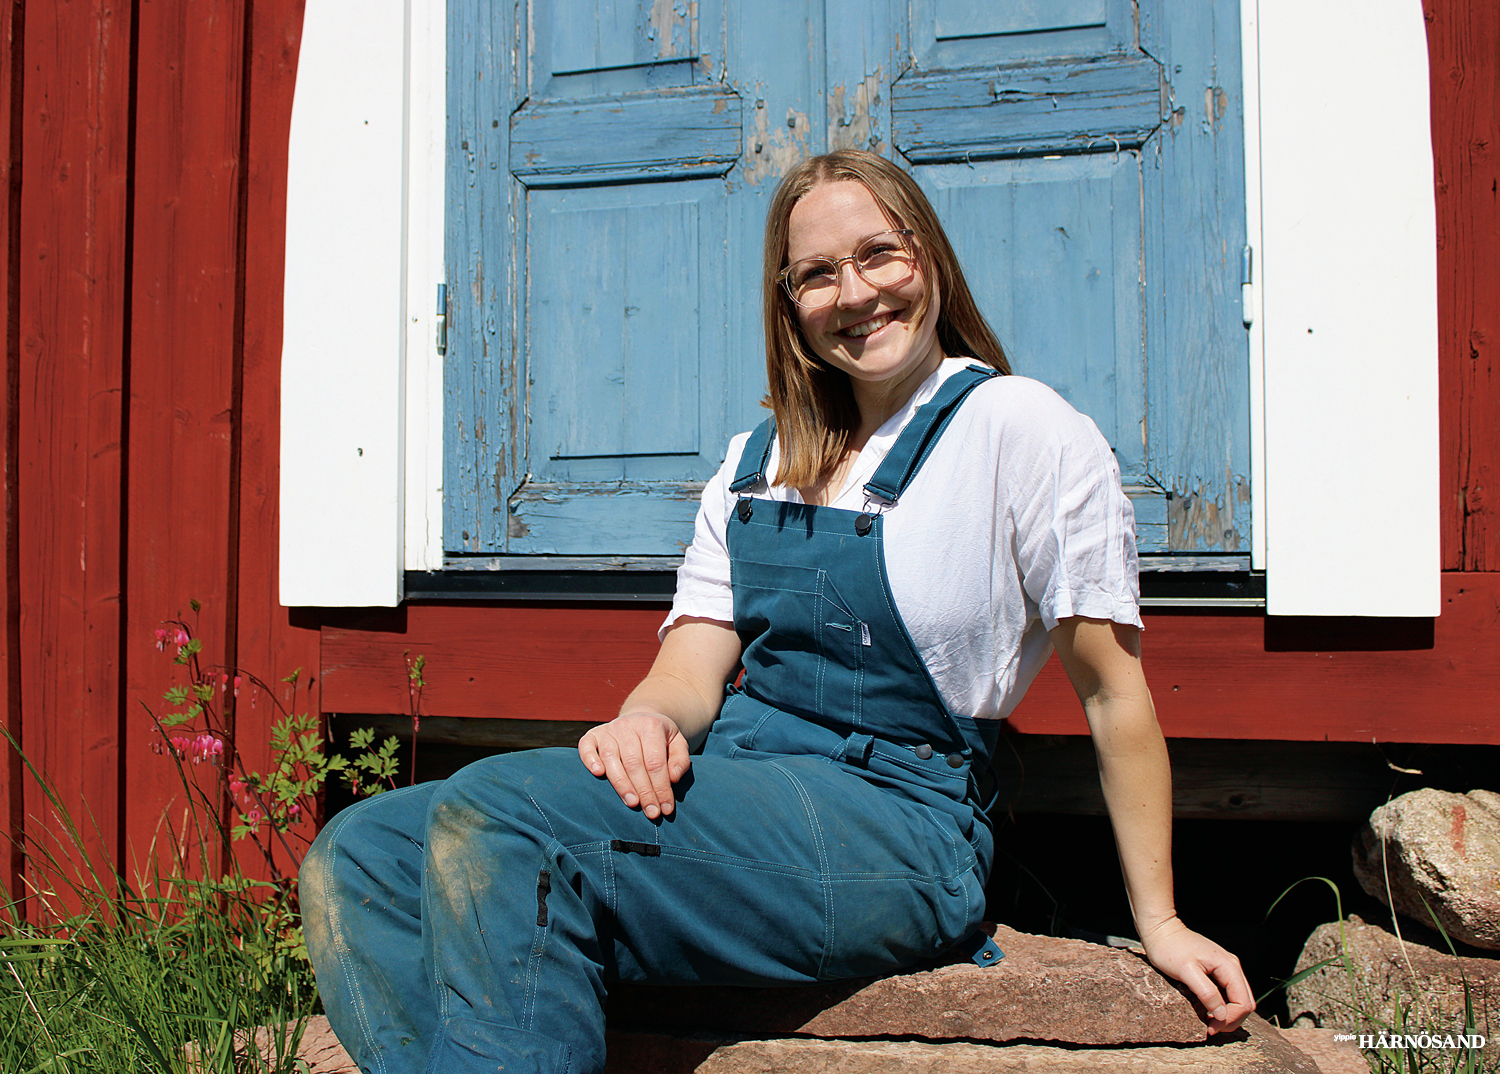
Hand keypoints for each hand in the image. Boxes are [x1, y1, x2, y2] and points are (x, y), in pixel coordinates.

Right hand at [578, 712, 690, 819]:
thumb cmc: (660, 739)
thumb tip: (672, 778)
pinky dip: (589, 759)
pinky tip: (598, 774)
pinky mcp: (593, 734)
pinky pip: (587, 746)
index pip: (655, 762)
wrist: (640, 719)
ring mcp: (609, 730)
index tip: (666, 808)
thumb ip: (681, 760)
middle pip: (634, 764)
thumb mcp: (678, 743)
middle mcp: (628, 726)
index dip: (661, 788)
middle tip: (652, 813)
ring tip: (632, 803)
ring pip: (611, 758)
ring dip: (621, 784)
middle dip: (644, 792)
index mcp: (651, 726)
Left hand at [1138, 915, 1254, 1033]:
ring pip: (1237, 999)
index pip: (1244, 1002)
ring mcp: (1225, 968)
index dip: (1230, 1019)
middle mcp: (1232, 966)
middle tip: (1211, 1029)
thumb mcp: (1186, 972)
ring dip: (1226, 1014)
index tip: (1211, 1028)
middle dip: (1231, 1019)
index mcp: (1229, 966)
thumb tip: (1222, 1015)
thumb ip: (1207, 993)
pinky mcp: (1216, 970)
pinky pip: (1227, 993)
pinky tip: (1207, 1010)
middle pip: (1245, 1002)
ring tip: (1209, 1022)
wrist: (1160, 929)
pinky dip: (1221, 1005)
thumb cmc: (1169, 948)